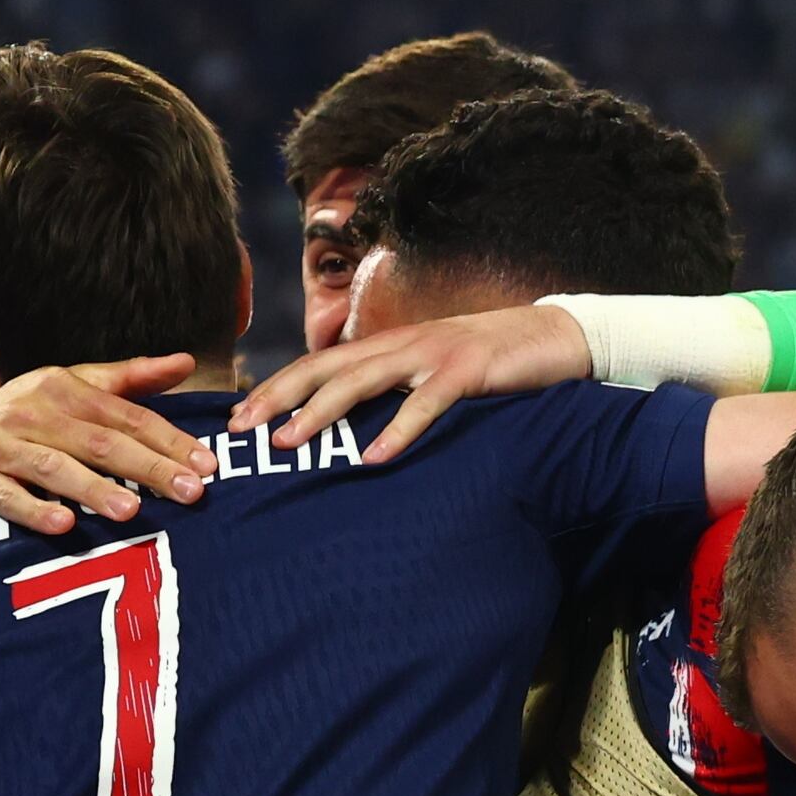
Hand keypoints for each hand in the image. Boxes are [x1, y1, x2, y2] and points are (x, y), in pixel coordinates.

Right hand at [0, 355, 208, 532]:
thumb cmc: (30, 421)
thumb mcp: (72, 390)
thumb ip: (130, 379)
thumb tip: (187, 362)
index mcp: (61, 387)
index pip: (126, 416)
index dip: (169, 440)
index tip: (208, 466)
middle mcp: (30, 410)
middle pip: (99, 442)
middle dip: (149, 467)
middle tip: (191, 492)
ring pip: (55, 468)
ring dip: (94, 489)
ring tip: (132, 510)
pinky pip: (7, 496)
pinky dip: (34, 510)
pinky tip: (64, 524)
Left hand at [229, 305, 590, 462]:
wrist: (556, 336)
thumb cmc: (492, 363)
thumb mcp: (434, 373)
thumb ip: (397, 391)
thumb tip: (356, 430)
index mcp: (389, 346)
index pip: (319, 364)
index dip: (276, 387)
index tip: (239, 417)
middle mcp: (401, 344)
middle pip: (325, 368)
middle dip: (278, 397)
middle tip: (241, 428)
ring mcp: (432, 354)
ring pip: (362, 380)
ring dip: (321, 412)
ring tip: (289, 441)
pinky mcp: (466, 370)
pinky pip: (425, 404)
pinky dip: (398, 432)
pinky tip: (375, 459)